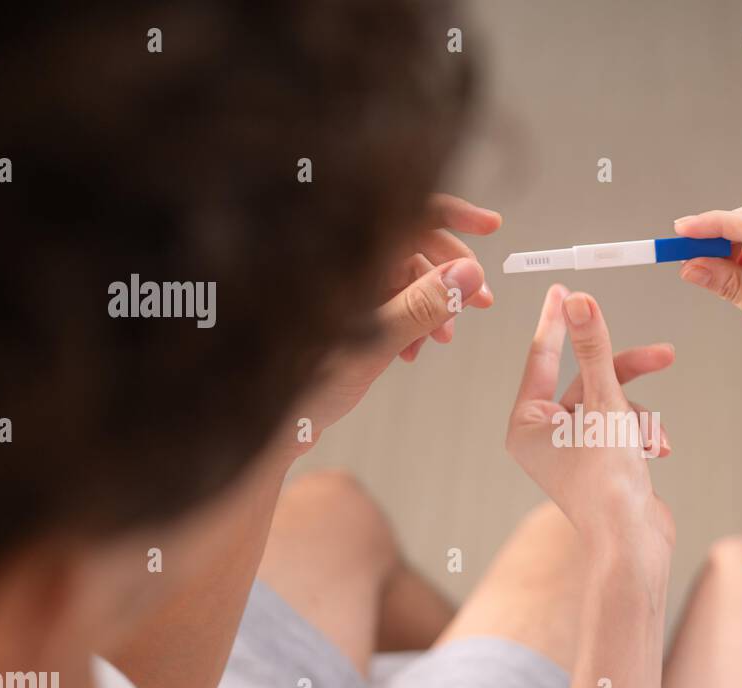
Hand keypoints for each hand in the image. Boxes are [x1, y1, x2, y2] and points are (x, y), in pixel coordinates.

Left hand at [283, 194, 500, 457]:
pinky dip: (404, 316)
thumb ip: (422, 306)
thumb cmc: (290, 387)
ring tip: (442, 341)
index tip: (490, 226)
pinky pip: (380, 293)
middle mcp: (329, 253)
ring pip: (397, 270)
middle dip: (448, 272)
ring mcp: (329, 277)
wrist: (251, 425)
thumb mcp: (369, 346)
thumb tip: (468, 275)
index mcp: (333, 249)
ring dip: (429, 301)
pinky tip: (412, 349)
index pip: (403, 207)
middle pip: (406, 238)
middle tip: (481, 303)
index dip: (452, 212)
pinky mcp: (331, 301)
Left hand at [506, 285, 674, 554]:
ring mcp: (571, 452)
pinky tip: (656, 453)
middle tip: (662, 354)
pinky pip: (622, 428)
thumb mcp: (604, 403)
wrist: (634, 543)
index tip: (565, 289)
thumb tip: (580, 301)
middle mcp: (543, 438)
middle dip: (626, 375)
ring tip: (651, 441)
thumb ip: (593, 349)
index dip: (558, 321)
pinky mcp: (599, 464)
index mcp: (526, 425)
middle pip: (587, 381)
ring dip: (638, 417)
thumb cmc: (609, 482)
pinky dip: (642, 435)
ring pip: (612, 404)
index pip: (542, 358)